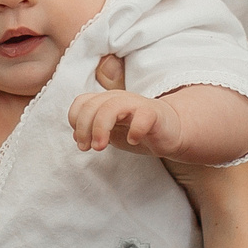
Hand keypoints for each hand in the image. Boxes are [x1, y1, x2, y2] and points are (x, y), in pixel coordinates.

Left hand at [69, 87, 185, 155]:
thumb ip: (93, 131)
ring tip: (101, 147)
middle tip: (88, 148)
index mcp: (106, 101)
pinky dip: (135, 130)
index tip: (82, 142)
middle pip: (92, 105)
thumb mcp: (111, 132)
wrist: (171, 132)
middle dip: (84, 129)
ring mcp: (137, 104)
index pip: (81, 102)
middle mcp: (119, 99)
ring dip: (101, 128)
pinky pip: (142, 117)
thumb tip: (75, 136)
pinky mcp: (155, 113)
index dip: (75, 121)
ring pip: (112, 107)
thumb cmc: (139, 130)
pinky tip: (133, 141)